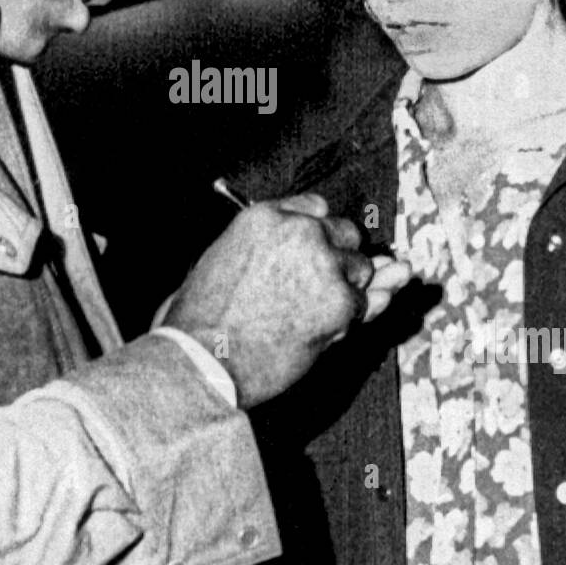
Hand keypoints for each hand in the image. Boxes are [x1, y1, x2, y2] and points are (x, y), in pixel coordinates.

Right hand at [164, 192, 411, 407]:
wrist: (203, 356)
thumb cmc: (203, 317)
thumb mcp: (224, 259)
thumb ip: (268, 246)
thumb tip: (307, 249)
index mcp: (265, 217)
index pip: (316, 207)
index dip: (320, 233)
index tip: (318, 250)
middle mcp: (299, 231)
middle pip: (347, 233)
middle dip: (340, 259)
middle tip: (319, 288)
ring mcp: (324, 264)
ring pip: (361, 269)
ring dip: (347, 290)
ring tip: (310, 314)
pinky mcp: (340, 300)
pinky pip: (363, 306)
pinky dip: (347, 321)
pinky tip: (319, 329)